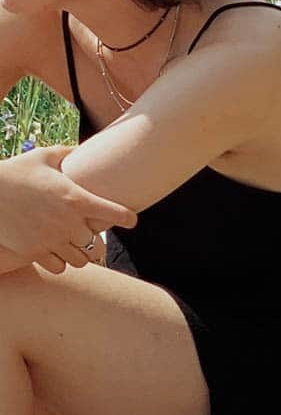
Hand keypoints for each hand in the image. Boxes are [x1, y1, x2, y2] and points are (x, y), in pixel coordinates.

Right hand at [0, 145, 136, 274]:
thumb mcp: (42, 157)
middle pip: (95, 242)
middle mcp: (67, 222)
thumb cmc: (14, 172)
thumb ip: (68, 153)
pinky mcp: (34, 252)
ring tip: (71, 245)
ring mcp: (51, 239)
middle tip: (86, 232)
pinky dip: (60, 262)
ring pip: (80, 260)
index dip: (127, 218)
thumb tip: (85, 147)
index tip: (130, 220)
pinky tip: (55, 252)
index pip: (115, 214)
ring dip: (78, 253)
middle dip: (92, 238)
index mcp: (75, 198)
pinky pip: (59, 267)